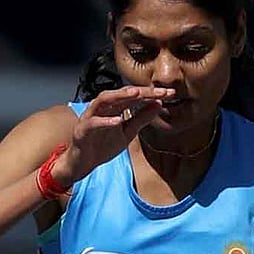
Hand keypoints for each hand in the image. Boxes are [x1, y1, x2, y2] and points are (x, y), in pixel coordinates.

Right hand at [50, 86, 170, 185]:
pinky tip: (117, 120)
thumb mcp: (128, 132)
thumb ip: (141, 118)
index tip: (170, 94)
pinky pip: (93, 123)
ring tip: (136, 94)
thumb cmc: (102, 145)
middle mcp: (103, 108)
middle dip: (141, 92)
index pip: (134, 97)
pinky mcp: (82, 130)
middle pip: (121, 94)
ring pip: (104, 101)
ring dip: (119, 96)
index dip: (152, 94)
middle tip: (159, 91)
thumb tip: (158, 104)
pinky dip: (105, 121)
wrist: (82, 163)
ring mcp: (91, 117)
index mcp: (114, 108)